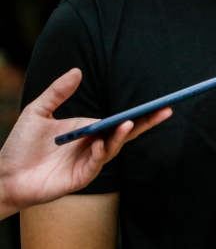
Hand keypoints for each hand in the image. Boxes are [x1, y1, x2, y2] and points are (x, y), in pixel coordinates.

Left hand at [0, 69, 170, 217]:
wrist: (4, 174)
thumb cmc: (20, 145)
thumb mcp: (38, 111)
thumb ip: (58, 92)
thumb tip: (77, 70)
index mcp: (89, 130)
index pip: (119, 120)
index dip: (139, 112)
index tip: (158, 102)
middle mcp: (93, 146)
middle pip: (126, 133)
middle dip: (146, 122)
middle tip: (166, 110)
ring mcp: (89, 162)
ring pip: (113, 147)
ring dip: (122, 136)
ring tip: (128, 122)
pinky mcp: (81, 177)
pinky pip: (97, 163)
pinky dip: (102, 152)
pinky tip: (102, 141)